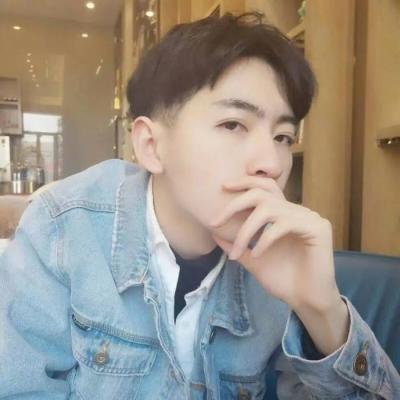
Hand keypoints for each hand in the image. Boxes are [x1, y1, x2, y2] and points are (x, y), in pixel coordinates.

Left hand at [210, 176, 340, 313]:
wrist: (306, 301)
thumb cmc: (283, 280)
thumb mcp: (253, 259)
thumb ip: (238, 244)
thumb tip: (214, 233)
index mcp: (283, 214)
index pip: (264, 187)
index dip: (244, 182)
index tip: (223, 187)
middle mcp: (296, 211)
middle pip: (262, 193)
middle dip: (235, 205)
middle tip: (215, 221)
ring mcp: (308, 217)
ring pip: (269, 209)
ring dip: (246, 230)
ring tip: (237, 251)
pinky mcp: (318, 228)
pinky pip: (284, 224)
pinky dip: (266, 239)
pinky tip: (258, 254)